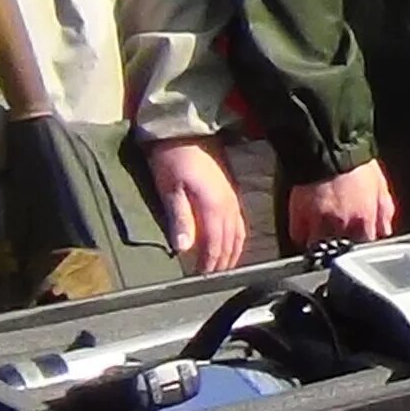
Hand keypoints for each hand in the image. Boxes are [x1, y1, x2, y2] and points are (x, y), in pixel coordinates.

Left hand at [146, 136, 248, 274]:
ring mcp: (232, 198)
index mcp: (213, 205)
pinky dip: (237, 238)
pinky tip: (230, 243)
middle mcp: (228, 204)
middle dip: (221, 263)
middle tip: (210, 279)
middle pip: (229, 241)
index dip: (209, 263)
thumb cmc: (173, 157)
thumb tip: (184, 248)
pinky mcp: (231, 192)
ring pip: (238, 233)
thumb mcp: (169, 188)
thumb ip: (180, 218)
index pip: (215, 243)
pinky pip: (240, 222)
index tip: (200, 279)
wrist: (186, 131)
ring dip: (231, 252)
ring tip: (221, 268)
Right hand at [286, 159, 397, 249]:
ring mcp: (317, 222)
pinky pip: (298, 235)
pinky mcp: (298, 215)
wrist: (329, 147)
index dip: (362, 246)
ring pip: (317, 247)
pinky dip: (302, 235)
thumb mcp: (380, 186)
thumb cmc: (355, 164)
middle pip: (339, 252)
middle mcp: (341, 225)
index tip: (359, 243)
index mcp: (363, 219)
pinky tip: (307, 229)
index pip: (364, 247)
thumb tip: (386, 230)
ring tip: (323, 236)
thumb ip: (384, 212)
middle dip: (341, 248)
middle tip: (340, 239)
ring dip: (320, 244)